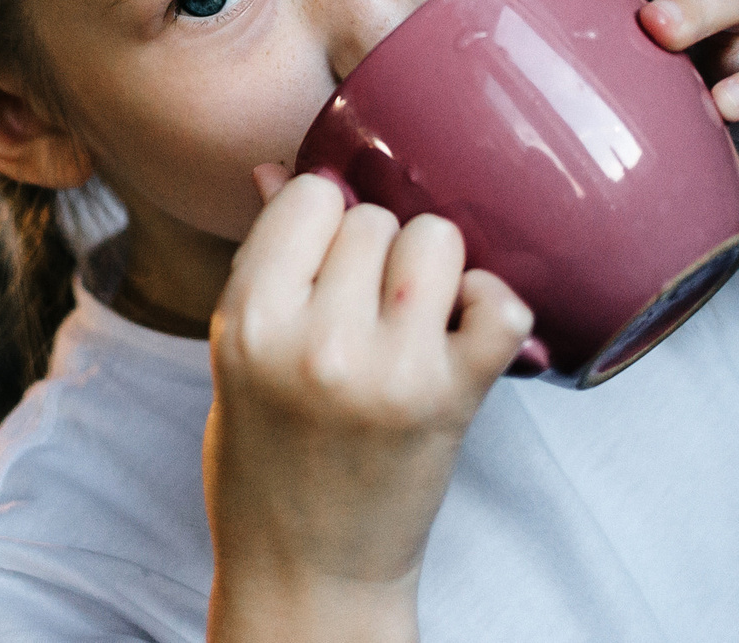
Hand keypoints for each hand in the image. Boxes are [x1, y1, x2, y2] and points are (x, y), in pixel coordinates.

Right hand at [204, 172, 528, 641]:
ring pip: (436, 240)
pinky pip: (501, 304)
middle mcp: (319, 340)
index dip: (320, 224)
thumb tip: (276, 167)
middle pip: (374, 218)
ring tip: (410, 318)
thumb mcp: (237, 354)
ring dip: (430, 270)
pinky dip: (490, 308)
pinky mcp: (454, 401)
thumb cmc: (265, 458)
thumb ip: (263, 261)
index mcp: (250, 320)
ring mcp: (391, 371)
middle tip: (363, 310)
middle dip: (374, 253)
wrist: (308, 572)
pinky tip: (461, 334)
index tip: (322, 266)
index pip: (309, 196)